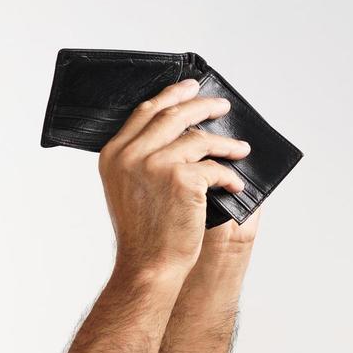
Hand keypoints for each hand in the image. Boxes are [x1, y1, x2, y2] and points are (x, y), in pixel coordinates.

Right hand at [98, 79, 251, 276]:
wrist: (148, 265)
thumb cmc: (143, 233)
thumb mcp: (128, 188)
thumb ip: (140, 158)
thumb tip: (178, 132)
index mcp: (113, 154)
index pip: (145, 112)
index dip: (171, 96)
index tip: (191, 87)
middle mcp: (130, 155)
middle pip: (173, 115)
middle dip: (202, 106)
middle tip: (222, 107)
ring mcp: (155, 165)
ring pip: (199, 139)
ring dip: (225, 144)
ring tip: (240, 150)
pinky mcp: (181, 179)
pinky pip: (214, 167)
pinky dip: (228, 176)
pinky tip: (235, 186)